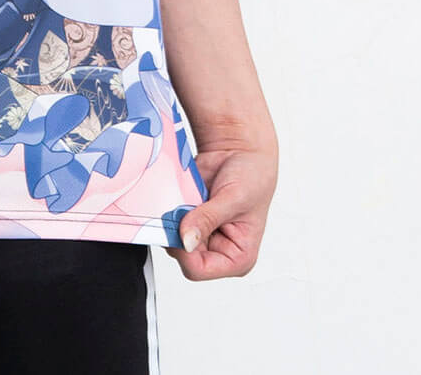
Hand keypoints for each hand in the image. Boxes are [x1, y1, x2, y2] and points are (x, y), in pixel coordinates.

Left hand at [166, 135, 278, 279]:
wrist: (241, 152)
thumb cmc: (252, 177)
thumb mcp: (233, 199)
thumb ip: (208, 220)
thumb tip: (186, 240)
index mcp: (237, 258)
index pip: (198, 269)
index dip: (183, 251)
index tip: (178, 227)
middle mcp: (217, 250)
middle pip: (181, 254)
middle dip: (177, 231)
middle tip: (180, 208)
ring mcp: (201, 234)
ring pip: (172, 237)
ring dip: (172, 218)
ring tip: (185, 199)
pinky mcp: (189, 219)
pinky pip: (169, 220)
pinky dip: (169, 208)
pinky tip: (179, 195)